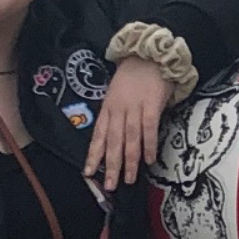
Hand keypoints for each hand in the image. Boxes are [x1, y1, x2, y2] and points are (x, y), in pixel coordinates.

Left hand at [83, 56, 170, 189]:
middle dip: (110, 165)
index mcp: (108, 106)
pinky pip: (149, 129)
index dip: (93, 154)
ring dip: (129, 161)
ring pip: (129, 138)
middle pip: (113, 141)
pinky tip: (149, 160)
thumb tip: (116, 138)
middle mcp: (118, 109)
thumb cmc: (134, 74)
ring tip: (129, 179)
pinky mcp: (151, 104)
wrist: (150, 53)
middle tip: (110, 185)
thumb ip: (116, 113)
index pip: (98, 135)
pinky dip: (148, 146)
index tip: (88, 172)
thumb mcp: (117, 93)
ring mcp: (134, 107)